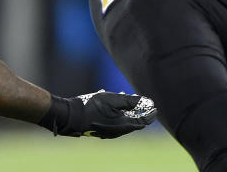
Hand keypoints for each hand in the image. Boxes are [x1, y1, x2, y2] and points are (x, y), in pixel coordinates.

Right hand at [38, 90, 156, 137]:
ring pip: (122, 120)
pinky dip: (116, 112)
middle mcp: (117, 132)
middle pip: (132, 121)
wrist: (72, 115)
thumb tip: (146, 102)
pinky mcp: (101, 129)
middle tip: (139, 100)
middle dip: (136, 110)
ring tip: (123, 96)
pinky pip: (113, 121)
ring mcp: (108, 132)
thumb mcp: (113, 100)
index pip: (142, 122)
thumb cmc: (93, 107)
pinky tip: (109, 102)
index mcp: (123, 126)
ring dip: (125, 109)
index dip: (149, 114)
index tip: (154, 107)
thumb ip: (131, 101)